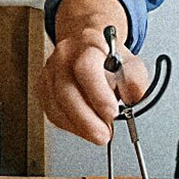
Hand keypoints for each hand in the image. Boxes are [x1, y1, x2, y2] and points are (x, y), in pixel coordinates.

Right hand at [40, 26, 149, 145]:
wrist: (87, 48)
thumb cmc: (108, 58)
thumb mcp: (130, 63)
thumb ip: (135, 79)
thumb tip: (133, 96)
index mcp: (87, 44)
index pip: (86, 68)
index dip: (98, 94)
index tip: (112, 113)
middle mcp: (63, 56)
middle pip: (65, 92)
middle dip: (87, 121)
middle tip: (104, 134)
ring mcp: (49, 73)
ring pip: (57, 107)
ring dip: (79, 126)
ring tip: (99, 131)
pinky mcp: (42, 89)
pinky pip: (53, 114)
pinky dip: (71, 126)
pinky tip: (84, 127)